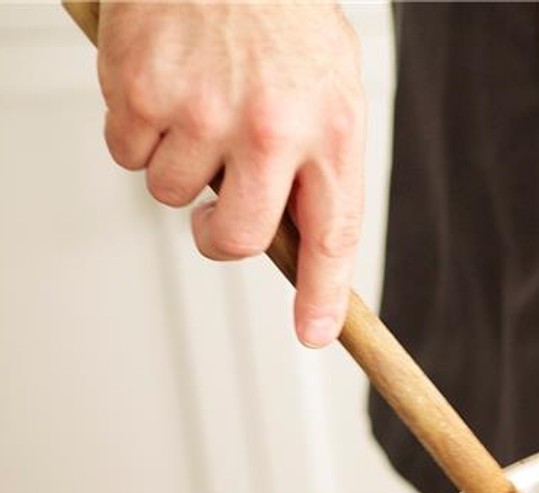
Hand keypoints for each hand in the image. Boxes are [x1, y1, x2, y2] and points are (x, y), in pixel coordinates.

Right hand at [97, 1, 364, 347]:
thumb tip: (303, 237)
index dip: (323, 296)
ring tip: (196, 105)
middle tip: (219, 215)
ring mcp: (200, 111)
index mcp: (329, 129)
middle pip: (239, 239)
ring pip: (172, 195)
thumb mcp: (331, 85)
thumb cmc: (278, 12)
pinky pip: (127, 153)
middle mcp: (269, 129)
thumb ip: (321, 160)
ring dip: (178, 165)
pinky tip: (161, 86)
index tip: (314, 333)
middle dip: (222, 238)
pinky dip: (136, 131)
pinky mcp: (139, 91)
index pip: (331, 236)